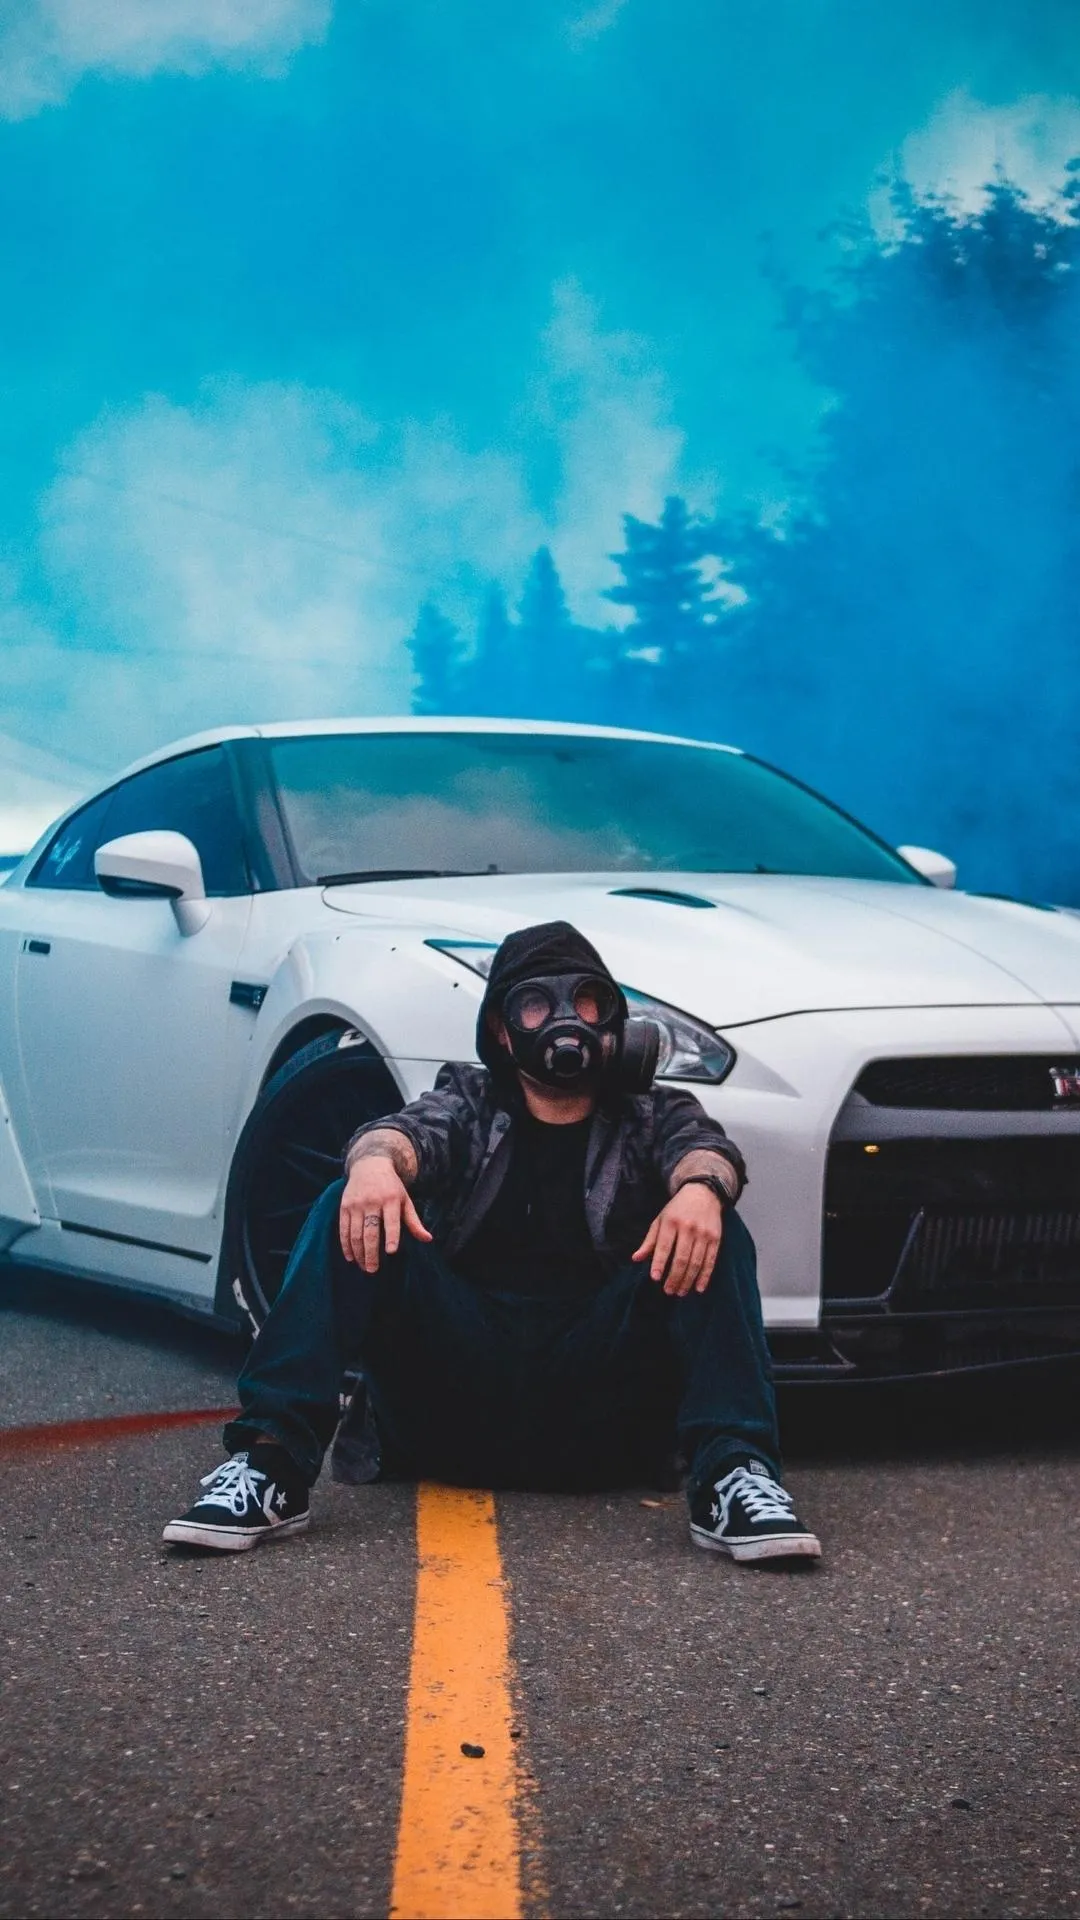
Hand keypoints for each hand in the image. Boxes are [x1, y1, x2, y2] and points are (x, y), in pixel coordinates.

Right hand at [339, 1156, 432, 1271]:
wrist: (369, 1165)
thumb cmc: (391, 1187)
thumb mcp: (405, 1200)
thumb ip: (414, 1221)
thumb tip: (428, 1239)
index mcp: (391, 1200)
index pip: (391, 1221)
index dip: (391, 1236)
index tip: (391, 1252)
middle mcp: (372, 1202)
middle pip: (370, 1231)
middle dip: (371, 1253)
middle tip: (373, 1270)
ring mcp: (356, 1204)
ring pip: (355, 1233)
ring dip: (359, 1253)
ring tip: (364, 1267)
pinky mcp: (344, 1206)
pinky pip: (343, 1229)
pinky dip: (346, 1245)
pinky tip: (350, 1257)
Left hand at [632, 1184, 723, 1295]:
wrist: (703, 1193)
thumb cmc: (677, 1210)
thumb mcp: (660, 1220)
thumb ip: (649, 1241)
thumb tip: (636, 1259)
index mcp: (671, 1223)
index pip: (664, 1247)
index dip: (659, 1263)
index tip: (655, 1278)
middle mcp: (688, 1228)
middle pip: (682, 1258)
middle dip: (675, 1277)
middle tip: (669, 1291)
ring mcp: (703, 1234)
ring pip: (696, 1262)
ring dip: (688, 1280)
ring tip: (680, 1292)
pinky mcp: (715, 1238)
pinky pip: (711, 1260)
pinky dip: (705, 1276)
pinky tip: (699, 1288)